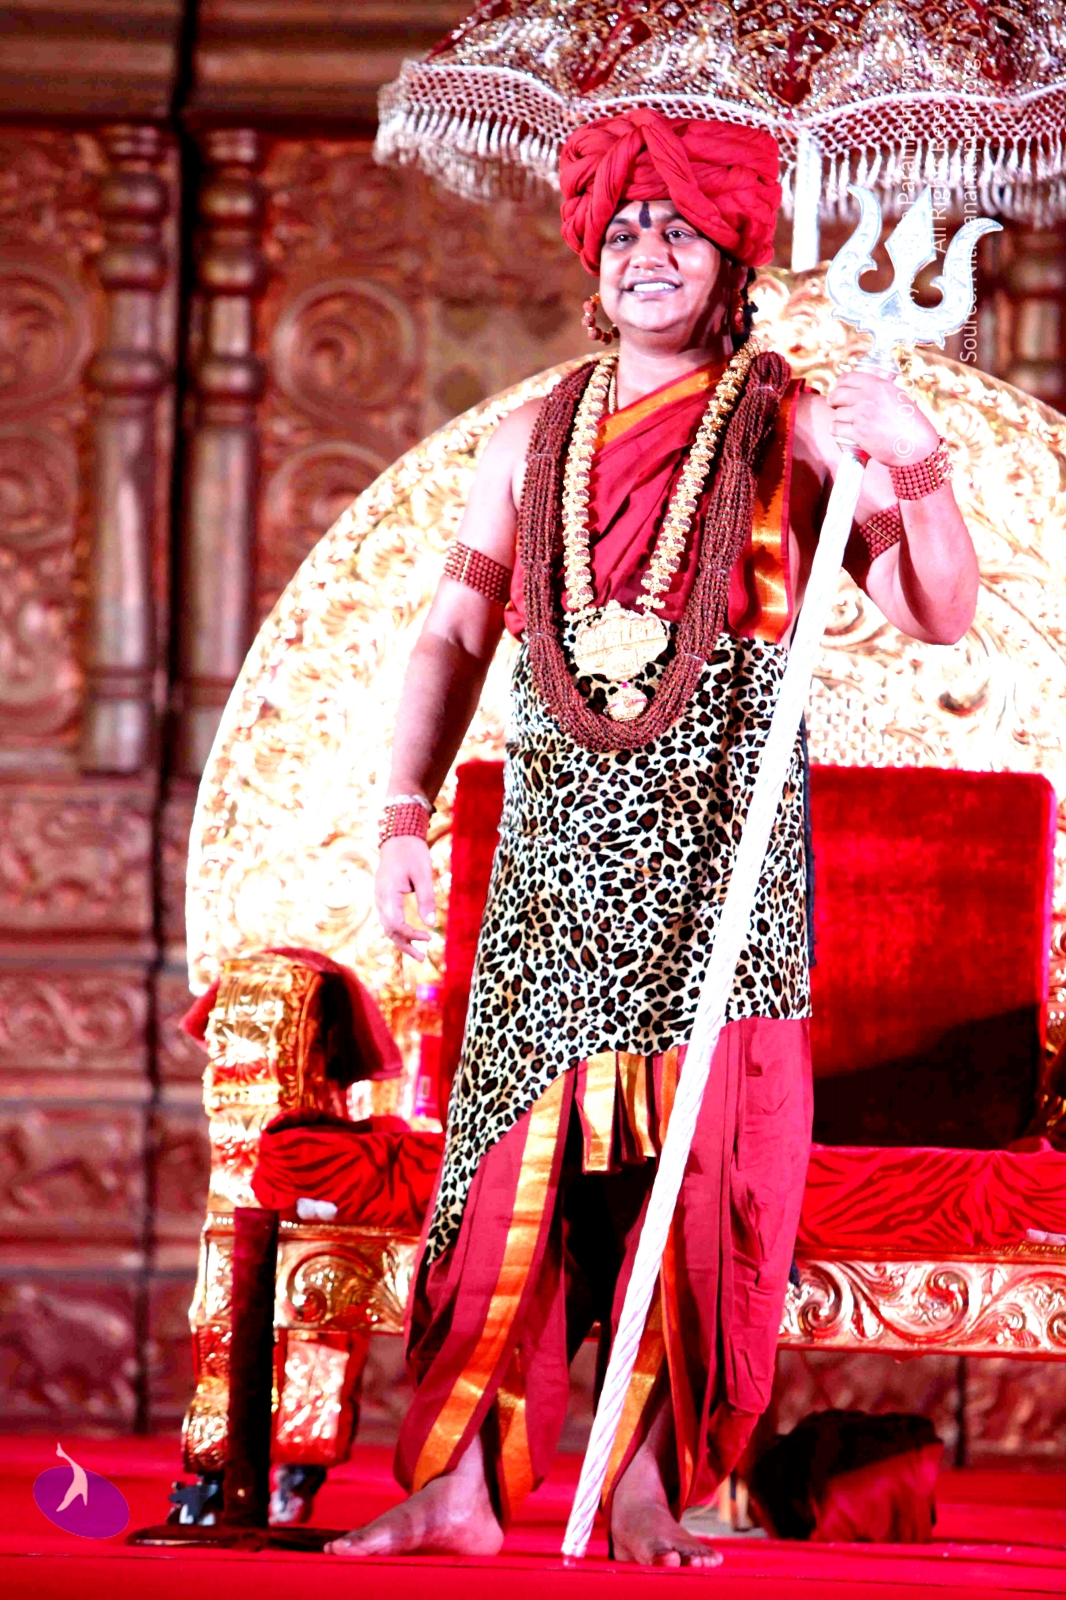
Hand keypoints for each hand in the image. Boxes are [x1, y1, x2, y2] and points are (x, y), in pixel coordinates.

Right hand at [375, 837, 435, 960]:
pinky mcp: (385, 898)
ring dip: (402, 941)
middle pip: (389, 930)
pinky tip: (410, 937)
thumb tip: (432, 924)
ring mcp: (380, 899)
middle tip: (423, 958)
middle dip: (405, 945)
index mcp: (388, 894)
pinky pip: (389, 919)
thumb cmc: (412, 853)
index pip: (396, 924)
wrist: (398, 838)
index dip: (412, 934)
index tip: (430, 937)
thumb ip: (426, 899)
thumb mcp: (423, 874)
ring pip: (388, 926)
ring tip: (418, 953)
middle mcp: (380, 899)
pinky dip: (399, 931)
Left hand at [825, 370, 938, 468]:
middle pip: (836, 395)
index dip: (839, 385)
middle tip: (834, 406)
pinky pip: (836, 428)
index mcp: (878, 385)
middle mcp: (868, 397)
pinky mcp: (858, 433)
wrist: (917, 444)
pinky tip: (842, 432)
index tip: (838, 391)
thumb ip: (879, 391)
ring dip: (840, 419)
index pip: (847, 378)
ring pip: (837, 414)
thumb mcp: (897, 396)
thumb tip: (861, 390)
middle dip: (833, 401)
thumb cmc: (910, 422)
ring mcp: (862, 415)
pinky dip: (836, 430)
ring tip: (849, 423)